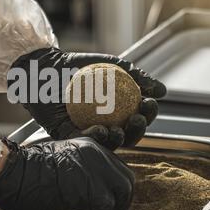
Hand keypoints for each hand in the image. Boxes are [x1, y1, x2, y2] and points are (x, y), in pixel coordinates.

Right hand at [0, 137, 134, 209]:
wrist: (12, 171)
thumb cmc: (26, 169)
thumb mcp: (58, 159)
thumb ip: (80, 168)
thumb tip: (97, 192)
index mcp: (88, 145)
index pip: (118, 166)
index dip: (118, 186)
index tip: (113, 199)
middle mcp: (94, 153)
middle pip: (126, 178)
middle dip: (122, 198)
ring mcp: (92, 168)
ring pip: (123, 190)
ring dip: (116, 208)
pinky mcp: (86, 187)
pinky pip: (107, 206)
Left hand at [8, 48, 166, 149]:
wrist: (47, 66)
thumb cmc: (79, 65)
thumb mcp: (112, 66)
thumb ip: (137, 76)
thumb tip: (162, 91)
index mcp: (117, 112)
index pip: (137, 116)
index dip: (147, 114)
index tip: (149, 103)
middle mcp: (105, 124)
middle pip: (127, 134)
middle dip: (138, 131)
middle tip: (138, 118)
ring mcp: (87, 132)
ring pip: (108, 143)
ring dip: (118, 139)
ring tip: (120, 129)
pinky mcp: (68, 136)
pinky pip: (83, 141)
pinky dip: (93, 137)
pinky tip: (100, 130)